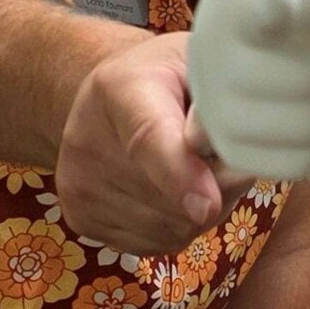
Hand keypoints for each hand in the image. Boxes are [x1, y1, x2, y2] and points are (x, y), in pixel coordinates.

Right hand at [58, 33, 239, 255]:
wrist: (111, 99)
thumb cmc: (173, 77)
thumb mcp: (202, 64)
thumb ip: (220, 102)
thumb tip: (231, 149)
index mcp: (121, 88)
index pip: (149, 139)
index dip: (181, 175)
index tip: (208, 203)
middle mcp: (86, 140)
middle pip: (173, 197)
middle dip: (221, 185)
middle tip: (221, 154)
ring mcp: (78, 185)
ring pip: (174, 227)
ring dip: (205, 209)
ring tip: (195, 168)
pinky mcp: (79, 219)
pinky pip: (158, 243)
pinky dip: (180, 226)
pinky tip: (173, 192)